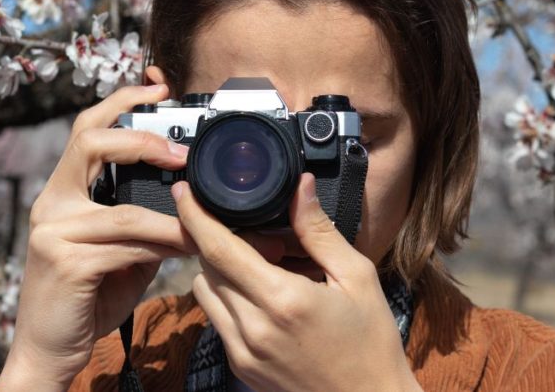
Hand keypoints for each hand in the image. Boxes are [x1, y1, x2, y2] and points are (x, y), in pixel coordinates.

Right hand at [0, 84, 197, 390]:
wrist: (51, 348)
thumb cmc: (88, 295)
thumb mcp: (119, 249)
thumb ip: (142, 219)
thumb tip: (188, 200)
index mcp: (63, 191)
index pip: (88, 129)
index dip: (122, 101)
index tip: (158, 85)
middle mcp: (51, 202)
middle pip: (90, 141)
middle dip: (142, 137)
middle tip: (183, 151)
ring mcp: (53, 230)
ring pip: (125, 207)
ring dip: (174, 215)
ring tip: (207, 215)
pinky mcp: (66, 261)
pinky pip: (129, 244)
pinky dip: (165, 244)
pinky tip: (188, 248)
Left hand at [173, 174, 421, 391]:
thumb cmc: (371, 341)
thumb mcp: (356, 277)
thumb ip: (319, 231)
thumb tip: (299, 186)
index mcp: (283, 300)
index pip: (218, 249)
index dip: (195, 216)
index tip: (184, 193)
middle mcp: (253, 328)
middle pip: (206, 267)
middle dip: (221, 242)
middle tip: (262, 239)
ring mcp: (242, 353)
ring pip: (205, 293)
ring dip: (220, 271)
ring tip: (263, 270)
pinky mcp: (241, 368)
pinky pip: (217, 320)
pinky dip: (228, 299)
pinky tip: (264, 298)